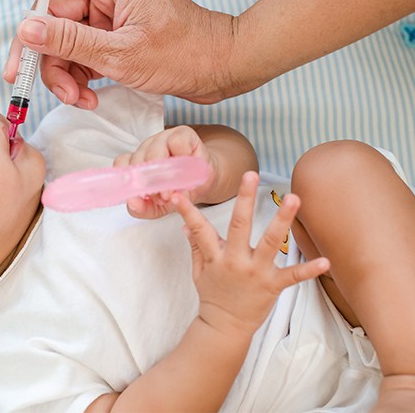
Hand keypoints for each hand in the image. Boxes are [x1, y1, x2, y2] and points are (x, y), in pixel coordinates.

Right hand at [0, 0, 238, 105]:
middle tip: (21, 79)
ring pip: (64, 41)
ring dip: (62, 73)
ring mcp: (110, 19)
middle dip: (40, 51)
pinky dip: (79, 79)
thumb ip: (70, 41)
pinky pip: (82, 55)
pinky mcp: (115, 40)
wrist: (222, 70)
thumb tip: (25, 28)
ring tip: (78, 99)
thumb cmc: (184, 53)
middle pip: (52, 15)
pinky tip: (90, 98)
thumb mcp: (121, 53)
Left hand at [113, 126, 217, 218]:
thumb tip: (133, 203)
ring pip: (155, 151)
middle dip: (150, 183)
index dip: (130, 181)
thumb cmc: (179, 190)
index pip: (123, 165)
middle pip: (139, 160)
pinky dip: (182, 157)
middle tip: (163, 197)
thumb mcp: (160, 206)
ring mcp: (162, 138)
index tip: (139, 197)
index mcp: (136, 162)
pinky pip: (176, 142)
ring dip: (165, 173)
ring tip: (175, 187)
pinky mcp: (182, 133)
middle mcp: (146, 148)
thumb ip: (143, 208)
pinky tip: (188, 168)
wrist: (205, 181)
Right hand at [174, 171, 329, 336]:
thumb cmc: (213, 295)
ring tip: (294, 198)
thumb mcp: (199, 270)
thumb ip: (196, 245)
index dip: (187, 211)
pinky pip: (293, 276)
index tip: (177, 195)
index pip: (199, 229)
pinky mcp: (272, 285)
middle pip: (240, 225)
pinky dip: (309, 269)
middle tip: (251, 175)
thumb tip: (186, 225)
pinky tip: (325, 261)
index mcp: (216, 256)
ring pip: (271, 241)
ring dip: (282, 219)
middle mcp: (235, 261)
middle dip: (245, 198)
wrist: (225, 326)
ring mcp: (256, 272)